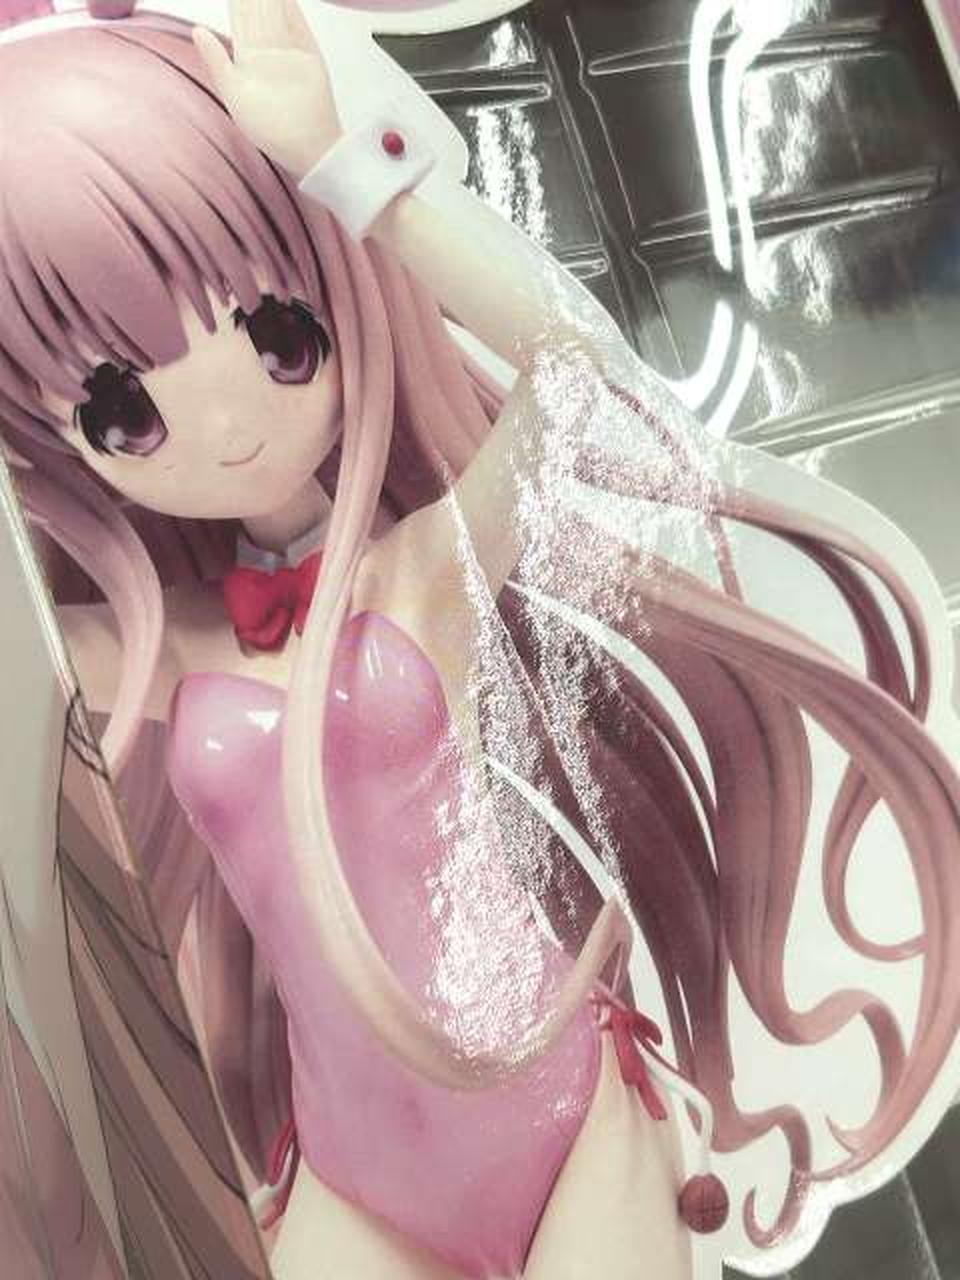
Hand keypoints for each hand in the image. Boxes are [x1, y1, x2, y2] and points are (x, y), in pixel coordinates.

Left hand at [193, 0, 342, 179]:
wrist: (306, 147)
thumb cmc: (270, 130)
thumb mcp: (234, 95)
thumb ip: (216, 62)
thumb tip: (197, 29)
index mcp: (247, 59)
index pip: (240, 17)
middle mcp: (268, 50)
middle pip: (258, 7)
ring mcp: (289, 50)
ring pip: (276, 9)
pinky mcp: (309, 53)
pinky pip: (298, 21)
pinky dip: (291, 4)